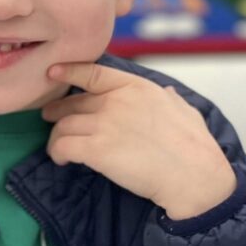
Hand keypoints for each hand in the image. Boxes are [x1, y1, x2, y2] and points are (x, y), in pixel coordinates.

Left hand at [42, 62, 236, 219]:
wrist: (194, 175)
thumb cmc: (195, 147)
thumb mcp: (185, 110)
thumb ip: (170, 99)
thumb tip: (167, 93)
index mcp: (137, 87)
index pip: (94, 72)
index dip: (70, 70)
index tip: (53, 72)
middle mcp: (117, 101)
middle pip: (73, 103)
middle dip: (58, 111)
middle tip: (51, 118)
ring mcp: (105, 124)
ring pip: (63, 126)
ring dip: (57, 138)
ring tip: (58, 149)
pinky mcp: (96, 149)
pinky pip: (63, 146)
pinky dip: (57, 152)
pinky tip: (61, 160)